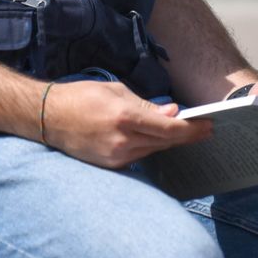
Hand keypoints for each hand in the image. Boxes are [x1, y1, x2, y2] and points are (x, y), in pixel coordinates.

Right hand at [41, 81, 210, 168]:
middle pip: (165, 143)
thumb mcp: (116, 91)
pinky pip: (139, 157)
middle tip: (203, 129)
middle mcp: (123, 141)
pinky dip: (150, 147)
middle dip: (186, 136)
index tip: (208, 126)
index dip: (192, 130)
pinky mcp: (110, 166)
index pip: (169, 129)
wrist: (49, 118)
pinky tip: (155, 139)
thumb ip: (146, 105)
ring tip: (182, 131)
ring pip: (153, 150)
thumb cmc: (81, 97)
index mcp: (126, 117)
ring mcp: (116, 157)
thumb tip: (171, 112)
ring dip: (167, 141)